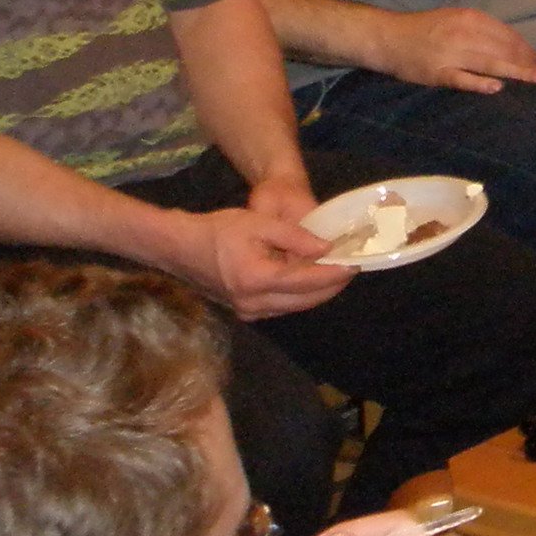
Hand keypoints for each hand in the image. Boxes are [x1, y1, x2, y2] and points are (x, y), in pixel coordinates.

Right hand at [170, 200, 354, 320]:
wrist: (181, 248)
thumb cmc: (218, 230)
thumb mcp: (259, 223)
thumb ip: (296, 236)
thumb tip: (326, 248)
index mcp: (256, 279)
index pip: (306, 281)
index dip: (333, 273)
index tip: (353, 264)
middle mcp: (253, 302)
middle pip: (305, 300)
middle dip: (331, 286)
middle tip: (349, 269)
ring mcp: (248, 311)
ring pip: (294, 306)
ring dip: (316, 293)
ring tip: (334, 274)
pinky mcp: (245, 312)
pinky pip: (281, 307)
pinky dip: (299, 296)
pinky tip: (309, 281)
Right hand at [383, 5, 535, 95]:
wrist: (387, 37)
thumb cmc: (423, 29)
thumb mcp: (453, 19)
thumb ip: (479, 29)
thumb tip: (509, 45)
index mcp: (468, 18)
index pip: (505, 34)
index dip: (524, 48)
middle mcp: (462, 33)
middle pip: (501, 48)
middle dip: (525, 61)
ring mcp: (450, 53)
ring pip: (489, 62)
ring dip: (514, 71)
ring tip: (533, 79)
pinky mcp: (437, 72)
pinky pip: (462, 79)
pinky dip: (479, 83)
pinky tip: (496, 87)